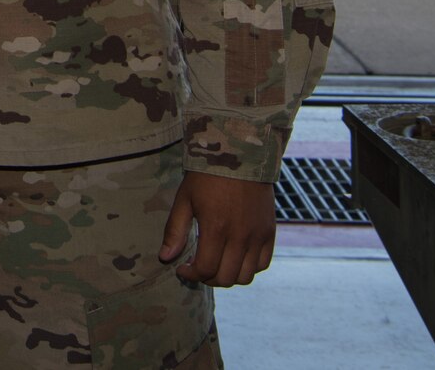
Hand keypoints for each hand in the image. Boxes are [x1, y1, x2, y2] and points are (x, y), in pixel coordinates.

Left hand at [160, 171, 275, 285]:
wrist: (239, 156)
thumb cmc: (206, 177)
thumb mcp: (185, 199)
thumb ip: (175, 231)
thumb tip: (165, 258)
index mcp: (215, 228)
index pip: (206, 270)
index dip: (192, 276)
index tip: (183, 269)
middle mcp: (240, 236)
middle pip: (226, 278)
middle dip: (208, 279)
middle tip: (198, 268)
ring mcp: (257, 236)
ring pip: (246, 276)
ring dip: (229, 277)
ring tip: (217, 265)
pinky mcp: (269, 232)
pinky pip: (262, 264)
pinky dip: (249, 268)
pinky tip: (235, 258)